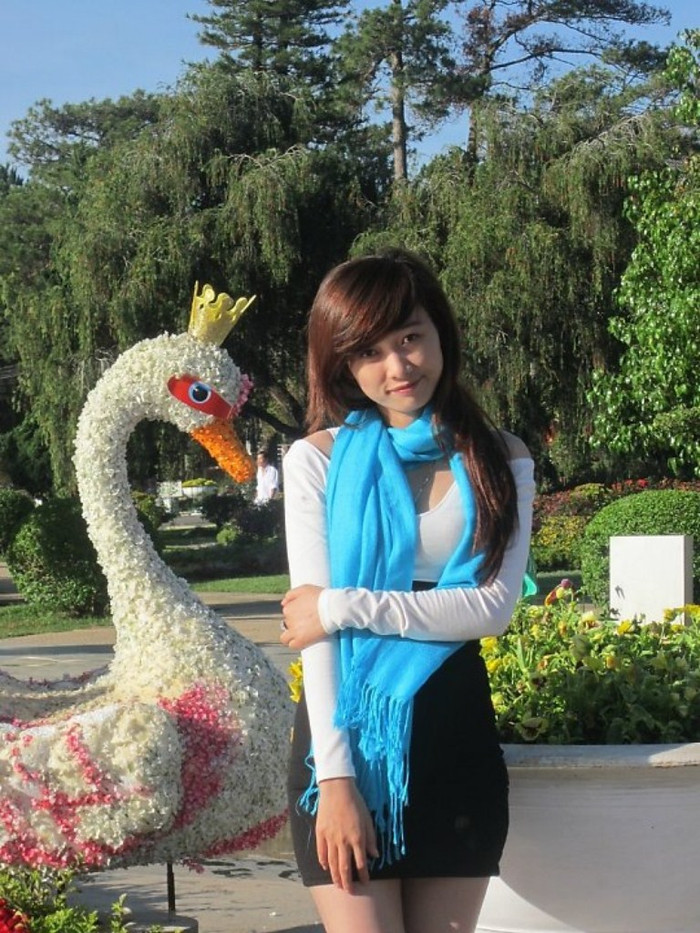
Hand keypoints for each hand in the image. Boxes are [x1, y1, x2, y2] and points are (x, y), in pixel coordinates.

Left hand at [280, 585, 325, 648]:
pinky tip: (302, 640)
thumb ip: (291, 594)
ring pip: (286, 637)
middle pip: (288, 624)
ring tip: (302, 633)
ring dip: (291, 635)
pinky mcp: (301, 640)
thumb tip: (283, 603)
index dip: (295, 613)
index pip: (287, 613)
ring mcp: (294, 631)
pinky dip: (295, 643)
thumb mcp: (305, 588)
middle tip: (307, 621)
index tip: (304, 613)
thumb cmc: (321, 597)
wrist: (333, 608)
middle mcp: (289, 620)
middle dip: (295, 623)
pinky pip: (292, 645)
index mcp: (288, 608)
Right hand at [315, 777, 378, 891]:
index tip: (365, 882)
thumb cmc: (355, 802)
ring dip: (335, 876)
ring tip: (338, 885)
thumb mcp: (368, 819)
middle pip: (344, 868)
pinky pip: (321, 852)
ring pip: (332, 863)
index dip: (363, 875)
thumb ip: (371, 839)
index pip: (361, 863)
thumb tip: (375, 855)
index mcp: (357, 838)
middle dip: (347, 882)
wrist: (337, 788)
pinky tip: (326, 867)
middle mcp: (343, 841)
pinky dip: (323, 862)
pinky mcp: (320, 833)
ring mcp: (330, 838)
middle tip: (349, 891)